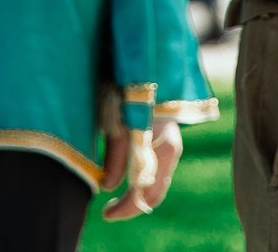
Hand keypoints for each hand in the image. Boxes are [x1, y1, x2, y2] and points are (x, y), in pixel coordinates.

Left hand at [99, 93, 181, 219]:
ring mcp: (169, 143)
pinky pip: (154, 168)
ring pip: (156, 181)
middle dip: (132, 205)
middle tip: (109, 212)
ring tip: (113, 197)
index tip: (106, 216)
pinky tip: (123, 178)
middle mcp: (171, 148)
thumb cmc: (126, 88)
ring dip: (136, 193)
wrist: (143, 61)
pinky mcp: (162, 137)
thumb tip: (108, 187)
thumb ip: (116, 155)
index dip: (127, 209)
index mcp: (164, 147)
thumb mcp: (117, 122)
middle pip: (155, 192)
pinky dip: (139, 179)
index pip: (148, 193)